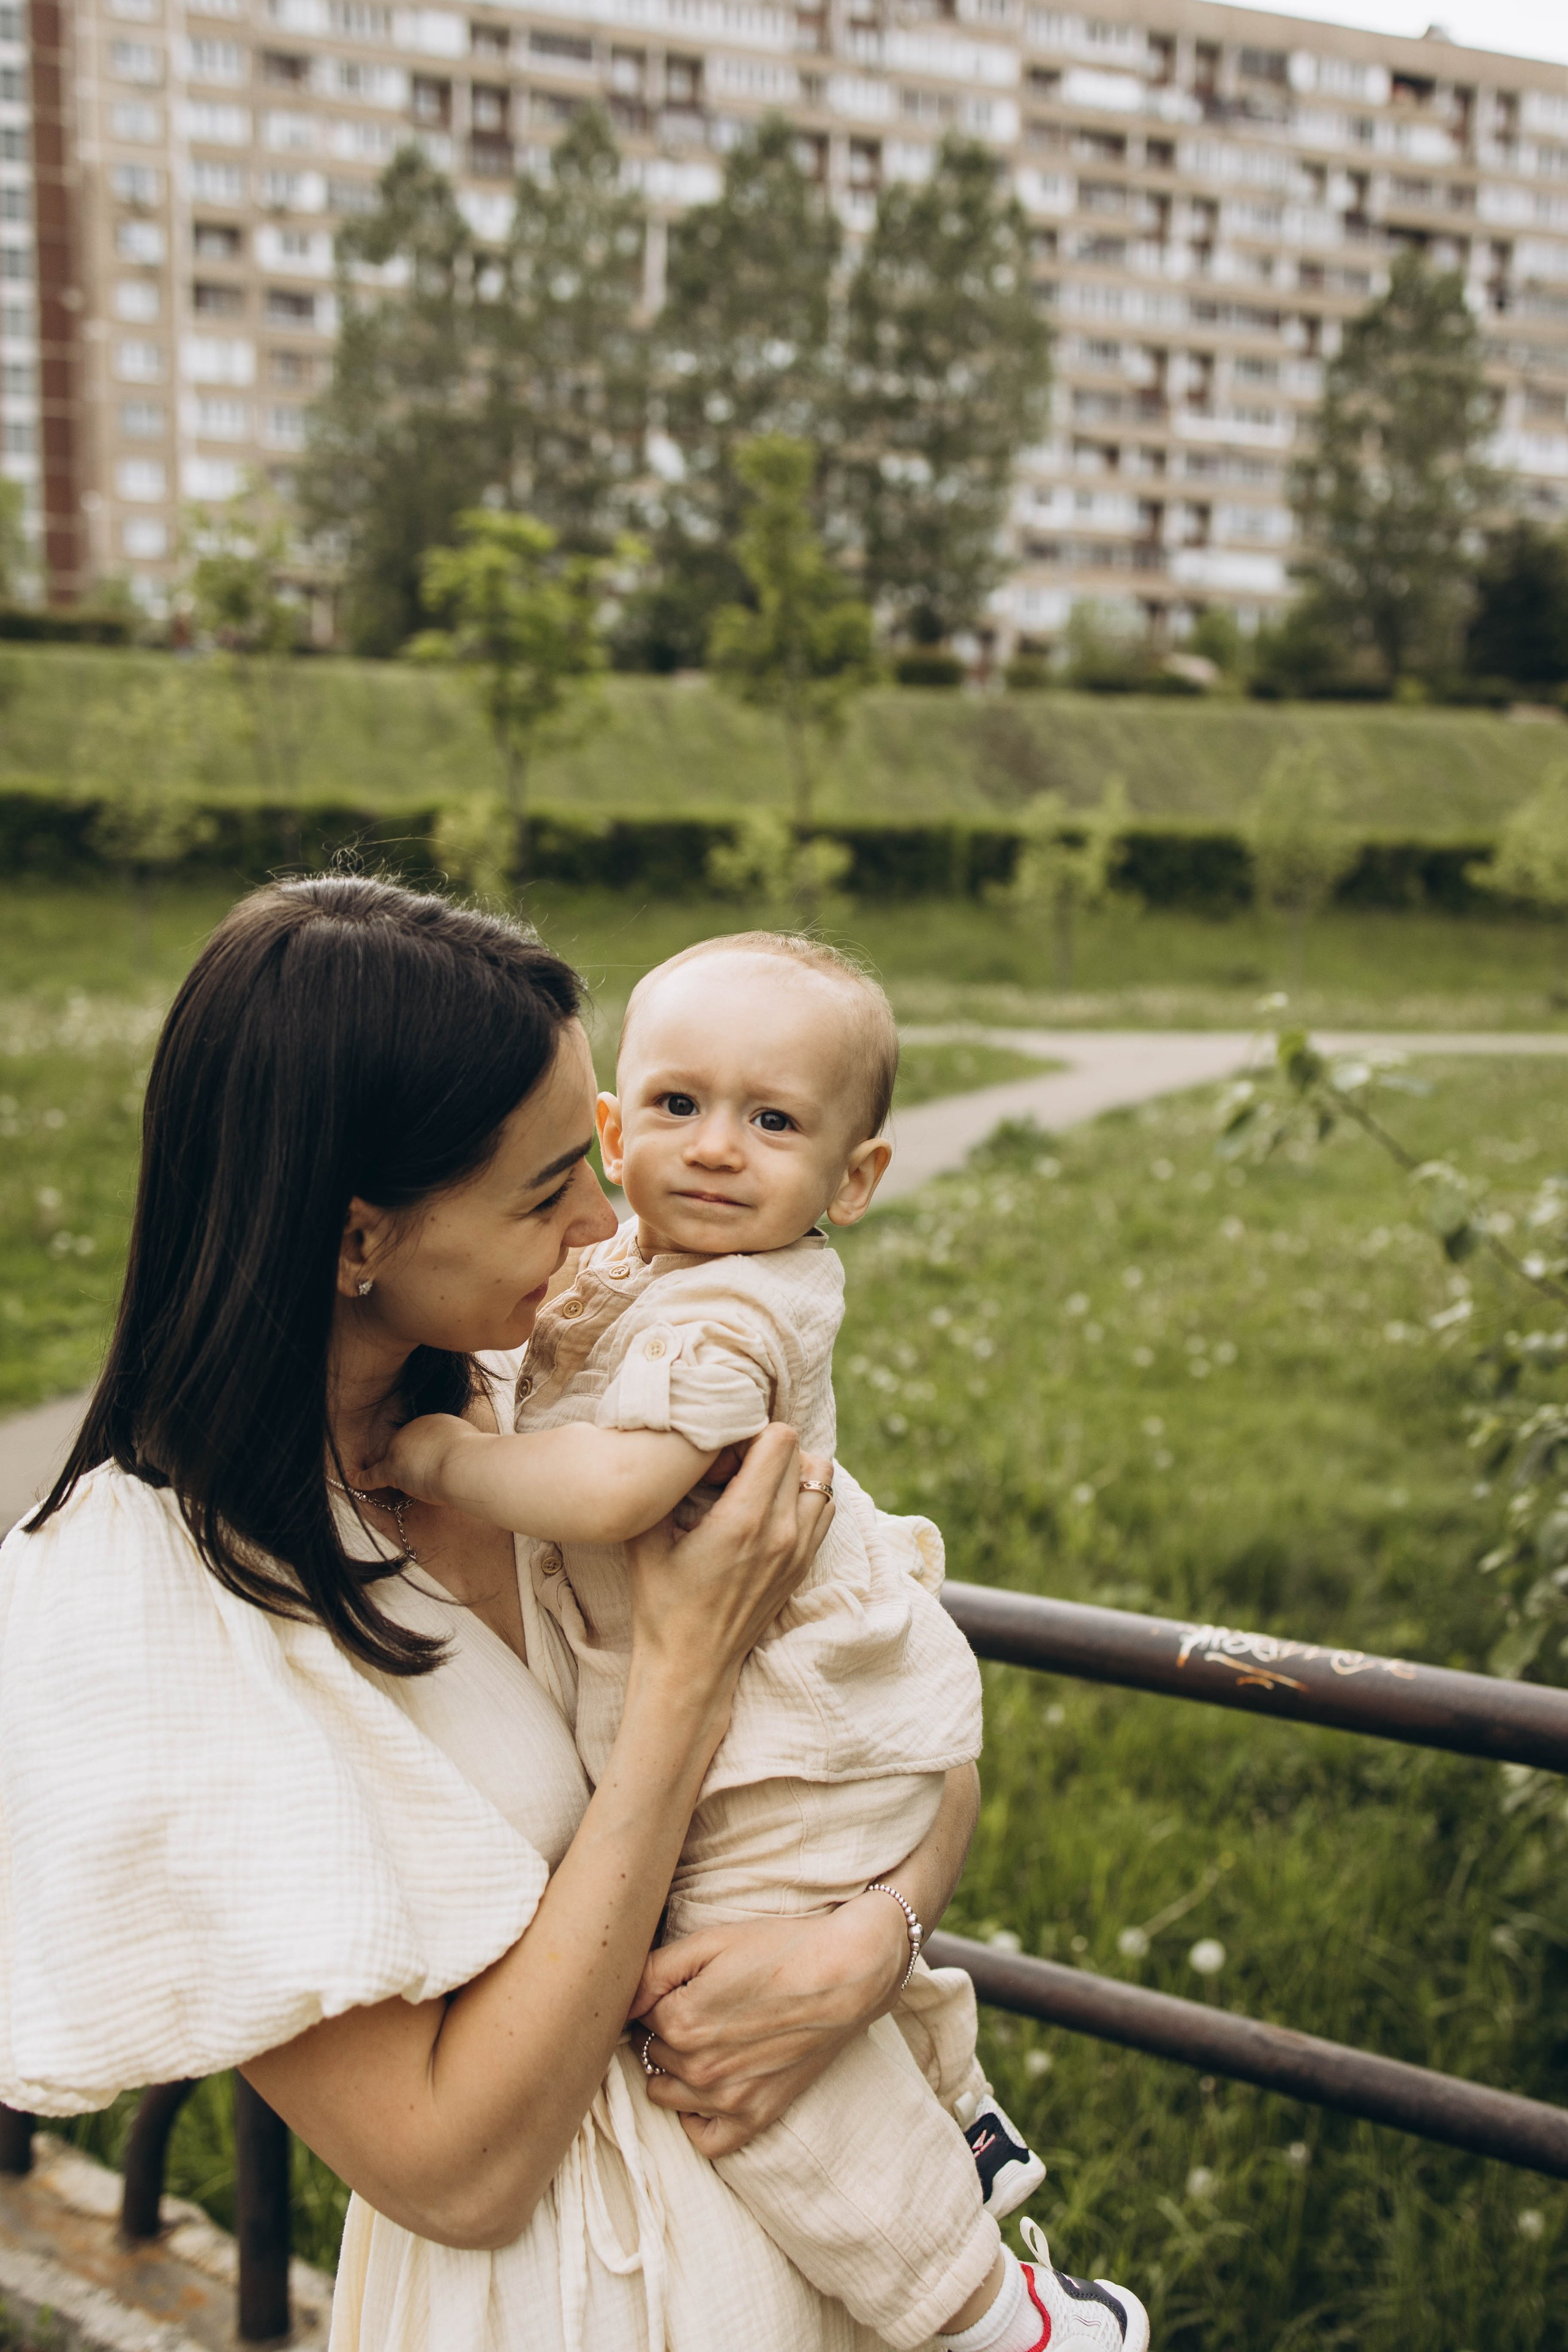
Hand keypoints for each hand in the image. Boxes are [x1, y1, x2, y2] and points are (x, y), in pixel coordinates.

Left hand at [369, 1412, 475, 1503]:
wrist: (468, 1463)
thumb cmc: (477, 1458)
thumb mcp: (474, 1443)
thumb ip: (465, 1448)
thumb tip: (476, 1455)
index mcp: (434, 1421)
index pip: (419, 1437)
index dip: (418, 1451)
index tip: (424, 1460)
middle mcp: (414, 1429)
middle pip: (400, 1445)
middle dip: (401, 1458)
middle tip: (405, 1471)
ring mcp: (400, 1447)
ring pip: (385, 1459)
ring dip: (380, 1466)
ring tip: (372, 1472)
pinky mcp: (392, 1468)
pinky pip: (372, 1474)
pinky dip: (360, 1478)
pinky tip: (351, 1478)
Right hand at [622, 1426, 832, 1702]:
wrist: (691, 1667)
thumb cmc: (662, 1605)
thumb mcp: (646, 1540)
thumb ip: (664, 1487)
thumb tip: (677, 1444)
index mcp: (745, 1521)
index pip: (780, 1440)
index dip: (750, 1432)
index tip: (724, 1450)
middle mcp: (783, 1533)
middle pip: (802, 1453)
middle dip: (767, 1447)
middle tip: (735, 1464)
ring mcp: (800, 1552)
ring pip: (822, 1479)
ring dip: (792, 1470)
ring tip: (756, 1482)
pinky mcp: (804, 1566)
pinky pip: (824, 1509)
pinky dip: (803, 1495)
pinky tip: (767, 1507)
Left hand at [627, 1898, 909, 2155]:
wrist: (846, 1975)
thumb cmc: (779, 1948)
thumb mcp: (710, 1941)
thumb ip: (653, 1971)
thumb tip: (616, 2000)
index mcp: (679, 2022)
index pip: (637, 2017)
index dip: (655, 1997)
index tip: (679, 1984)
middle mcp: (698, 2069)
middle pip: (650, 2054)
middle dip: (662, 2032)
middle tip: (697, 2005)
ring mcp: (727, 2099)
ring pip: (665, 2095)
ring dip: (673, 2070)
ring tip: (704, 2040)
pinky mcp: (756, 2117)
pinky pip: (705, 2139)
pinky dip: (697, 2118)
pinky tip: (707, 2089)